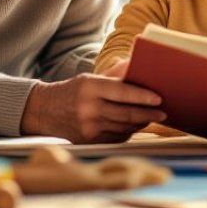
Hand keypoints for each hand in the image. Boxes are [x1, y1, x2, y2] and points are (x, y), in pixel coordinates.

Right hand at [20, 61, 163, 143]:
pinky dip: (127, 132)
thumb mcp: (90, 78)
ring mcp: (88, 127)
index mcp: (90, 87)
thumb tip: (137, 66)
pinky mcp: (88, 141)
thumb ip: (115, 75)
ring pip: (124, 127)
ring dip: (140, 124)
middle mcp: (89, 108)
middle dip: (148, 114)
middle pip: (126, 113)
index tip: (159, 99)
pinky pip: (116, 137)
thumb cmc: (73, 91)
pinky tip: (134, 126)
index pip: (122, 92)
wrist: (44, 111)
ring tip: (151, 118)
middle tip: (163, 113)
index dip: (143, 96)